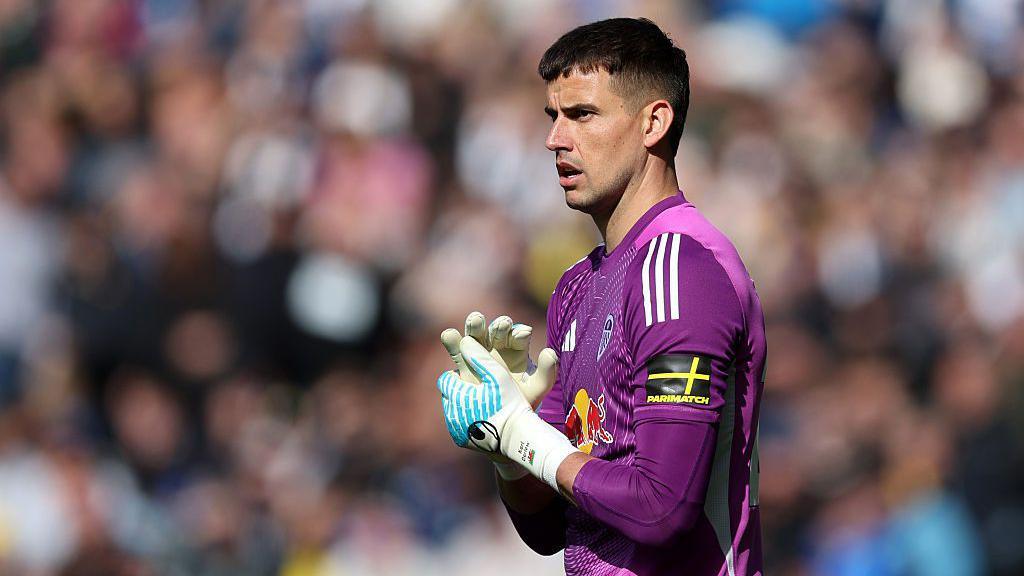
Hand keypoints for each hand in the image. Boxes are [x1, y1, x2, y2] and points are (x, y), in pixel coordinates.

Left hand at [437, 335, 540, 451]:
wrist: (517, 436)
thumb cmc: (510, 402)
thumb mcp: (497, 375)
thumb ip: (480, 357)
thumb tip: (465, 340)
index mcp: (457, 394)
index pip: (446, 379)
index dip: (458, 375)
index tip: (473, 376)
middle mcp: (451, 413)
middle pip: (449, 395)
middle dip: (460, 390)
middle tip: (479, 390)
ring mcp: (455, 429)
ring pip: (453, 410)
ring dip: (463, 405)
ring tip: (483, 404)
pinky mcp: (461, 441)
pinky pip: (459, 426)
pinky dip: (467, 420)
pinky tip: (483, 418)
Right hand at [440, 312, 554, 408]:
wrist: (498, 420)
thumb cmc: (520, 402)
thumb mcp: (536, 389)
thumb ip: (546, 372)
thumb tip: (549, 352)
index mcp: (517, 350)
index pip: (518, 336)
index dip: (519, 333)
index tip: (522, 335)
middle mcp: (498, 346)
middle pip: (497, 331)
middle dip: (499, 326)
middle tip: (502, 325)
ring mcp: (479, 351)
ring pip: (477, 334)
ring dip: (476, 325)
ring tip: (475, 321)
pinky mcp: (463, 360)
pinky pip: (457, 348)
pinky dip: (452, 339)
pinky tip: (450, 334)